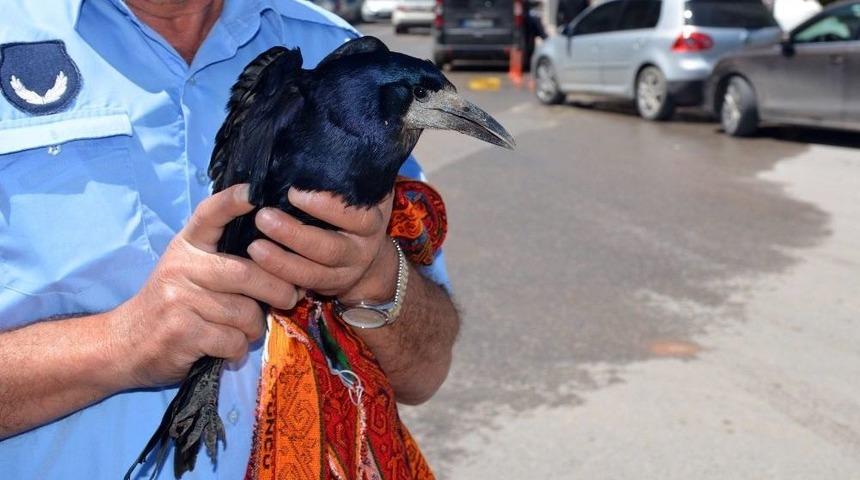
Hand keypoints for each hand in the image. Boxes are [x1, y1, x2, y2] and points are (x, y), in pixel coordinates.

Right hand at [110, 185, 298, 388]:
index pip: (209, 214)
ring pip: (245, 312)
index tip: (253, 193)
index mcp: (186, 246)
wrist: (125, 344)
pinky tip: (228, 349)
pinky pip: (232, 340)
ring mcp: (179, 299)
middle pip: (246, 273)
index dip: (232, 201)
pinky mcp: (181, 333)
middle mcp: (181, 267)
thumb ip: (223, 259)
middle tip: (289, 298)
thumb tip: (281, 258)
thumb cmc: (170, 304)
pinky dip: (238, 348)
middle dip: (277, 289)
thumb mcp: (187, 270)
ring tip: (247, 330)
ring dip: (255, 327)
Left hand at [247, 188, 397, 303]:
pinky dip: (279, 277)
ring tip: (253, 246)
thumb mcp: (362, 193)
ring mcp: (345, 273)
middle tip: (262, 217)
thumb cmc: (354, 210)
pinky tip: (258, 264)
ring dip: (281, 261)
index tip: (294, 193)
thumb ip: (347, 177)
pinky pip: (303, 287)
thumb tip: (322, 144)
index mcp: (371, 221)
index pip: (355, 216)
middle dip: (295, 235)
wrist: (369, 254)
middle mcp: (361, 250)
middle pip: (330, 248)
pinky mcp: (328, 287)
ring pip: (314, 273)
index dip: (326, 207)